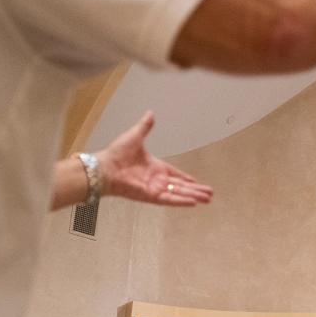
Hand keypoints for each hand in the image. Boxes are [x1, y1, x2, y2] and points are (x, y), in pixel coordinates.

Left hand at [97, 112, 213, 206]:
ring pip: (179, 193)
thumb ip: (145, 126)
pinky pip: (170, 199)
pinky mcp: (151, 196)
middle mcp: (156, 179)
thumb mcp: (135, 136)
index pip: (175, 174)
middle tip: (209, 194)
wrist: (105, 167)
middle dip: (196, 190)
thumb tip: (150, 113)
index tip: (196, 182)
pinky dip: (181, 201)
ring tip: (207, 199)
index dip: (186, 178)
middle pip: (181, 186)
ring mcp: (155, 189)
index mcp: (154, 167)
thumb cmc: (116, 153)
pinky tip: (193, 203)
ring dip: (194, 196)